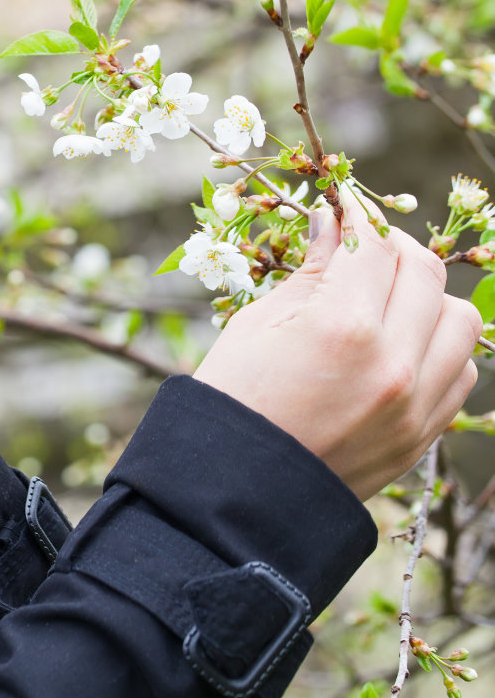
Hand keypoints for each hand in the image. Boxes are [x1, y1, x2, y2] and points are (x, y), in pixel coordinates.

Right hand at [192, 181, 480, 499]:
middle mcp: (394, 361)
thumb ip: (310, 271)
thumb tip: (332, 224)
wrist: (237, 491)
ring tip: (391, 296)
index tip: (344, 206)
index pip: (374, 244)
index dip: (359, 216)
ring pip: (462, 319)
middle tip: (364, 244)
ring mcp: (417, 402)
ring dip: (431, 296)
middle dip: (395, 247)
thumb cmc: (234, 402)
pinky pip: (462, 370)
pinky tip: (403, 342)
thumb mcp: (258, 325)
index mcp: (343, 326)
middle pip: (426, 272)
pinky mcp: (425, 432)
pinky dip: (441, 345)